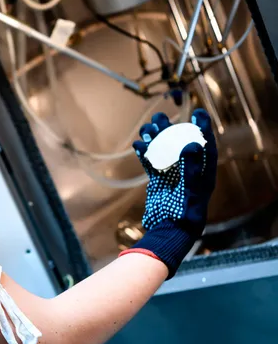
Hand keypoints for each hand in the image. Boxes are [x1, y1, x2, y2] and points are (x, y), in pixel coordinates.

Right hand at [122, 109, 217, 277]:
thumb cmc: (184, 215)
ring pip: (163, 151)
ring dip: (155, 139)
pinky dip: (145, 154)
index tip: (198, 112)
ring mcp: (172, 176)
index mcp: (202, 173)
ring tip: (147, 127)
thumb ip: (191, 168)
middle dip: (171, 128)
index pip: (204, 145)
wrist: (168, 231)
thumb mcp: (190, 190)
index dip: (202, 127)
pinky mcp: (158, 181)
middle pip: (179, 144)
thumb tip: (192, 144)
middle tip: (160, 117)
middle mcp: (188, 171)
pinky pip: (151, 163)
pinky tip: (138, 145)